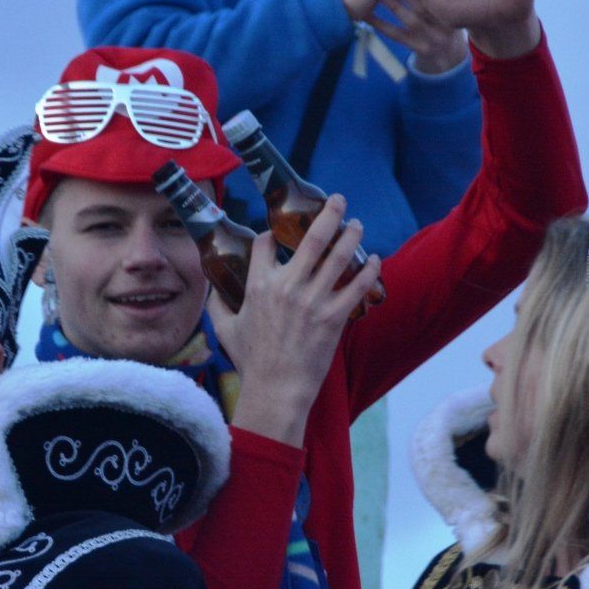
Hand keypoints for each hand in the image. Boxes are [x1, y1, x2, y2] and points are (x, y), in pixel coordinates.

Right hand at [210, 195, 381, 447]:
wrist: (276, 389)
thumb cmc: (250, 361)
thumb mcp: (225, 329)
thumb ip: (217, 305)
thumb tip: (213, 290)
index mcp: (258, 286)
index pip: (266, 243)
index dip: (271, 234)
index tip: (276, 233)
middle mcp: (287, 287)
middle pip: (312, 237)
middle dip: (329, 213)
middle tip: (338, 200)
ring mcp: (313, 301)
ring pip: (338, 256)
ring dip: (351, 234)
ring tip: (357, 224)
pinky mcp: (334, 317)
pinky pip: (356, 286)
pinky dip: (368, 270)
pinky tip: (375, 260)